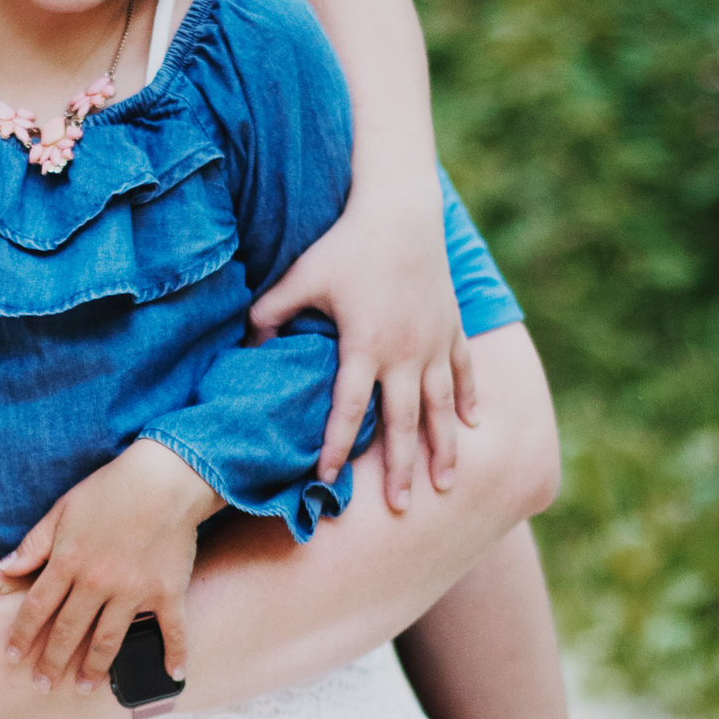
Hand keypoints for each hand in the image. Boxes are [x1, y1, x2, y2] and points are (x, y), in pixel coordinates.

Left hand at [0, 439, 223, 688]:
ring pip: (108, 640)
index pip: (36, 607)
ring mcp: (133, 590)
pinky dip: (174, 655)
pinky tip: (172, 677)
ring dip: (95, 669)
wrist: (165, 478)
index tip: (12, 657)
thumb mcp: (62, 509)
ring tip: (84, 688)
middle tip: (42, 686)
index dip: (21, 635)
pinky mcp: (167, 591)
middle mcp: (97, 582)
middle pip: (68, 632)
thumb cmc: (110, 488)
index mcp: (68, 561)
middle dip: (52, 662)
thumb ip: (33, 544)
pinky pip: (171, 630)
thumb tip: (4, 568)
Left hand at [249, 175, 475, 507]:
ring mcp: (434, 342)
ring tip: (445, 486)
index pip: (347, 410)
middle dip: (399, 469)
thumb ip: (271, 313)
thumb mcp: (302, 276)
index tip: (329, 480)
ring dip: (444, 448)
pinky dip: (470, 400)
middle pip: (402, 423)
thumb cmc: (346, 244)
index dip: (337, 447)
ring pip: (442, 407)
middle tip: (398, 508)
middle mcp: (404, 352)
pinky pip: (463, 372)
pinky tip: (474, 427)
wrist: (401, 210)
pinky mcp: (452, 327)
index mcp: (364, 345)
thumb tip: (244, 345)